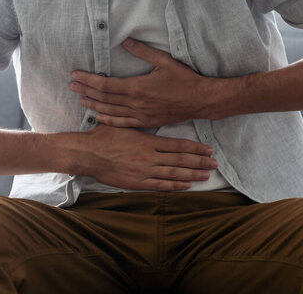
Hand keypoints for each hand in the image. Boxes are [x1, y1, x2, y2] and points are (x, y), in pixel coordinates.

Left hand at [69, 38, 221, 126]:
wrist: (200, 101)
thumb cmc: (183, 79)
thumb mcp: (164, 61)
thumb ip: (143, 51)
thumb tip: (125, 40)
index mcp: (138, 87)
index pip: (106, 85)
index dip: (89, 80)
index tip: (76, 75)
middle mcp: (136, 103)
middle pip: (104, 98)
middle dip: (86, 91)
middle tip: (71, 85)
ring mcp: (140, 115)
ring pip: (110, 111)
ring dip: (93, 105)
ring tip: (80, 99)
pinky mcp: (146, 122)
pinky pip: (122, 123)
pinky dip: (108, 120)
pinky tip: (97, 117)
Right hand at [78, 125, 218, 190]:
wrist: (87, 154)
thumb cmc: (103, 136)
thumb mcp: (124, 124)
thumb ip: (140, 125)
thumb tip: (151, 116)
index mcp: (148, 140)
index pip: (178, 145)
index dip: (195, 148)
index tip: (208, 149)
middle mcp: (150, 157)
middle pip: (181, 160)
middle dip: (200, 162)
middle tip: (215, 163)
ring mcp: (144, 171)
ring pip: (174, 174)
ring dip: (192, 175)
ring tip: (206, 175)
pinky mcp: (137, 183)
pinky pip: (160, 185)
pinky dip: (175, 185)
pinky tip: (186, 185)